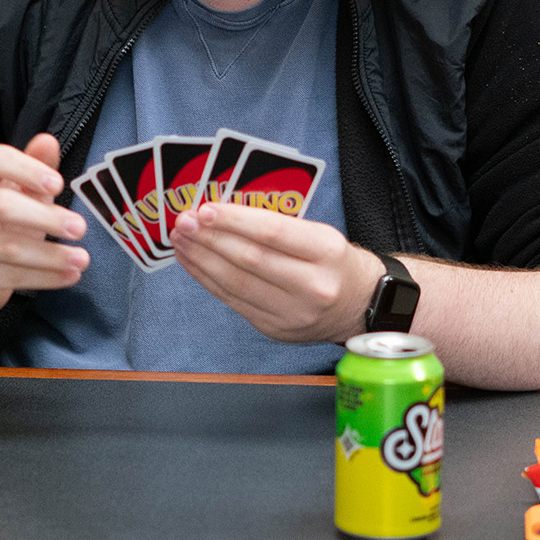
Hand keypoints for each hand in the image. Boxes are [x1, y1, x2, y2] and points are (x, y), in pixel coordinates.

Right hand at [0, 133, 86, 317]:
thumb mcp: (20, 192)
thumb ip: (34, 167)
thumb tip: (48, 142)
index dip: (27, 169)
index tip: (58, 185)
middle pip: (2, 205)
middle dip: (46, 217)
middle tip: (80, 228)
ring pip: (8, 247)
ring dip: (51, 255)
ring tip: (81, 259)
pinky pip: (7, 277)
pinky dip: (44, 278)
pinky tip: (68, 276)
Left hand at [165, 200, 376, 343]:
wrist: (360, 305)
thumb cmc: (333, 262)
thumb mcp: (320, 235)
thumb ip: (276, 226)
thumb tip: (219, 215)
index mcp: (327, 252)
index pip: (273, 233)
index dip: (235, 222)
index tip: (205, 210)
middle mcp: (313, 286)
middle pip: (250, 260)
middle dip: (210, 239)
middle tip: (183, 222)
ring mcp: (293, 313)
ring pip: (237, 284)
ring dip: (202, 260)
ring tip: (180, 240)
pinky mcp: (275, 329)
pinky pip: (234, 301)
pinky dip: (208, 280)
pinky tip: (193, 263)